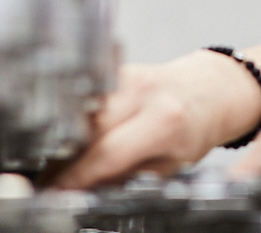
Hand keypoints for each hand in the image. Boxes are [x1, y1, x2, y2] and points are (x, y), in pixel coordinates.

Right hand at [56, 51, 260, 187]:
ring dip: (66, 138)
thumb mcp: (174, 164)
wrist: (212, 88)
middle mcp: (144, 92)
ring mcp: (129, 75)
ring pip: (82, 111)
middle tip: (49, 179)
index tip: (58, 191)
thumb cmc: (196, 127)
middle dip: (65, 159)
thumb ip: (133, 177)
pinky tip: (72, 137)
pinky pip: (88, 98)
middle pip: (88, 129)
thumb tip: (92, 189)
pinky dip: (77, 119)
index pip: (108, 154)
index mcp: (164, 120)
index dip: (78, 177)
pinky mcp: (119, 69)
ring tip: (57, 162)